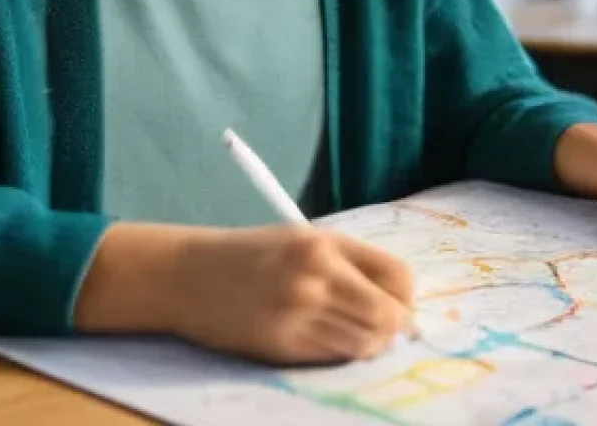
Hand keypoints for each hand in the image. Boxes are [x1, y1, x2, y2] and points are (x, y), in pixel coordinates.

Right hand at [172, 225, 414, 364]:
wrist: (189, 274)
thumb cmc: (253, 253)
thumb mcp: (305, 240)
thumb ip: (351, 264)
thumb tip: (401, 300)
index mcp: (324, 245)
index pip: (397, 277)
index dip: (407, 297)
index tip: (402, 304)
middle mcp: (315, 278)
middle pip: (386, 317)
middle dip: (394, 326)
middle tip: (385, 326)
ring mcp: (297, 315)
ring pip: (363, 344)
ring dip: (368, 343)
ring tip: (350, 329)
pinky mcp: (281, 347)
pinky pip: (332, 357)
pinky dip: (339, 352)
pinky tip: (324, 337)